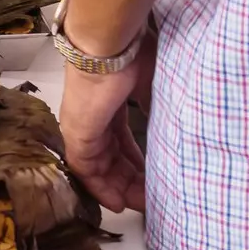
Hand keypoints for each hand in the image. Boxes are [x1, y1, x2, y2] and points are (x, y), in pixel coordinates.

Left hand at [59, 41, 152, 214]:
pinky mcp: (77, 134)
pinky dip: (102, 188)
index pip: (118, 141)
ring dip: (121, 188)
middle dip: (131, 180)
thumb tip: (172, 123)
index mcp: (107, 103)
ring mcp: (82, 126)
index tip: (151, 178)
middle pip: (109, 157)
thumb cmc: (133, 55)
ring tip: (143, 204)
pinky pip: (86, 170)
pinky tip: (118, 203)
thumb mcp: (151, 86)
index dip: (134, 162)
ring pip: (99, 168)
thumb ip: (154, 106)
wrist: (112, 45)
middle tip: (153, 198)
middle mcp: (91, 117)